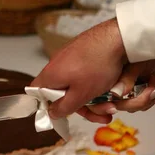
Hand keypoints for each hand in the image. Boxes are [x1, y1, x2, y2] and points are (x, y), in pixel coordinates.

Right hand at [31, 19, 154, 122]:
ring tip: (113, 106)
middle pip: (64, 94)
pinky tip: (113, 92)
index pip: (37, 93)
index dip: (45, 106)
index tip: (62, 116)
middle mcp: (57, 65)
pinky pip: (87, 76)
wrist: (117, 38)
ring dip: (96, 100)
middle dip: (85, 109)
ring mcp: (72, 58)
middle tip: (103, 115)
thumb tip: (50, 113)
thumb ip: (63, 107)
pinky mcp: (85, 54)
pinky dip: (98, 87)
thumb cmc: (96, 66)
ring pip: (79, 87)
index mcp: (50, 75)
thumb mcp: (80, 95)